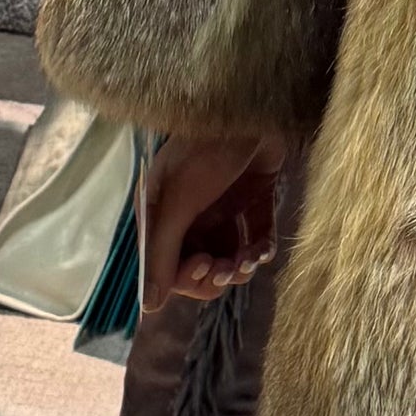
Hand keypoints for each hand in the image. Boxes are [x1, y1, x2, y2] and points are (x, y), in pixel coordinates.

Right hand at [142, 130, 286, 312]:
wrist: (251, 107)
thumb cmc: (205, 152)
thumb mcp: (177, 204)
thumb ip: (162, 254)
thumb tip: (150, 307)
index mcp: (163, 216)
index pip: (169, 269)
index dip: (187, 278)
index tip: (206, 266)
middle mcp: (191, 215)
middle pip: (201, 267)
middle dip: (216, 275)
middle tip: (232, 267)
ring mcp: (223, 206)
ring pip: (230, 256)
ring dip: (240, 266)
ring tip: (252, 258)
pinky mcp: (254, 197)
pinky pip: (255, 236)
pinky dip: (260, 248)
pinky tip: (265, 249)